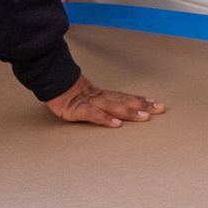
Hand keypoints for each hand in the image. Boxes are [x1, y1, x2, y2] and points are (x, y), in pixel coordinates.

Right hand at [46, 75, 166, 127]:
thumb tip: (117, 110)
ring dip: (129, 112)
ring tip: (144, 117)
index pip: (125, 97)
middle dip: (142, 105)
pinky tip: (116, 124)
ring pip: (113, 107)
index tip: (156, 104)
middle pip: (124, 101)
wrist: (48, 83)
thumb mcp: (86, 98)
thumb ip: (100, 102)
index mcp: (102, 96)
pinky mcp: (77, 110)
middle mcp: (99, 98)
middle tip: (159, 110)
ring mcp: (89, 103)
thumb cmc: (66, 93)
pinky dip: (105, 119)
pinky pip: (93, 115)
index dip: (141, 100)